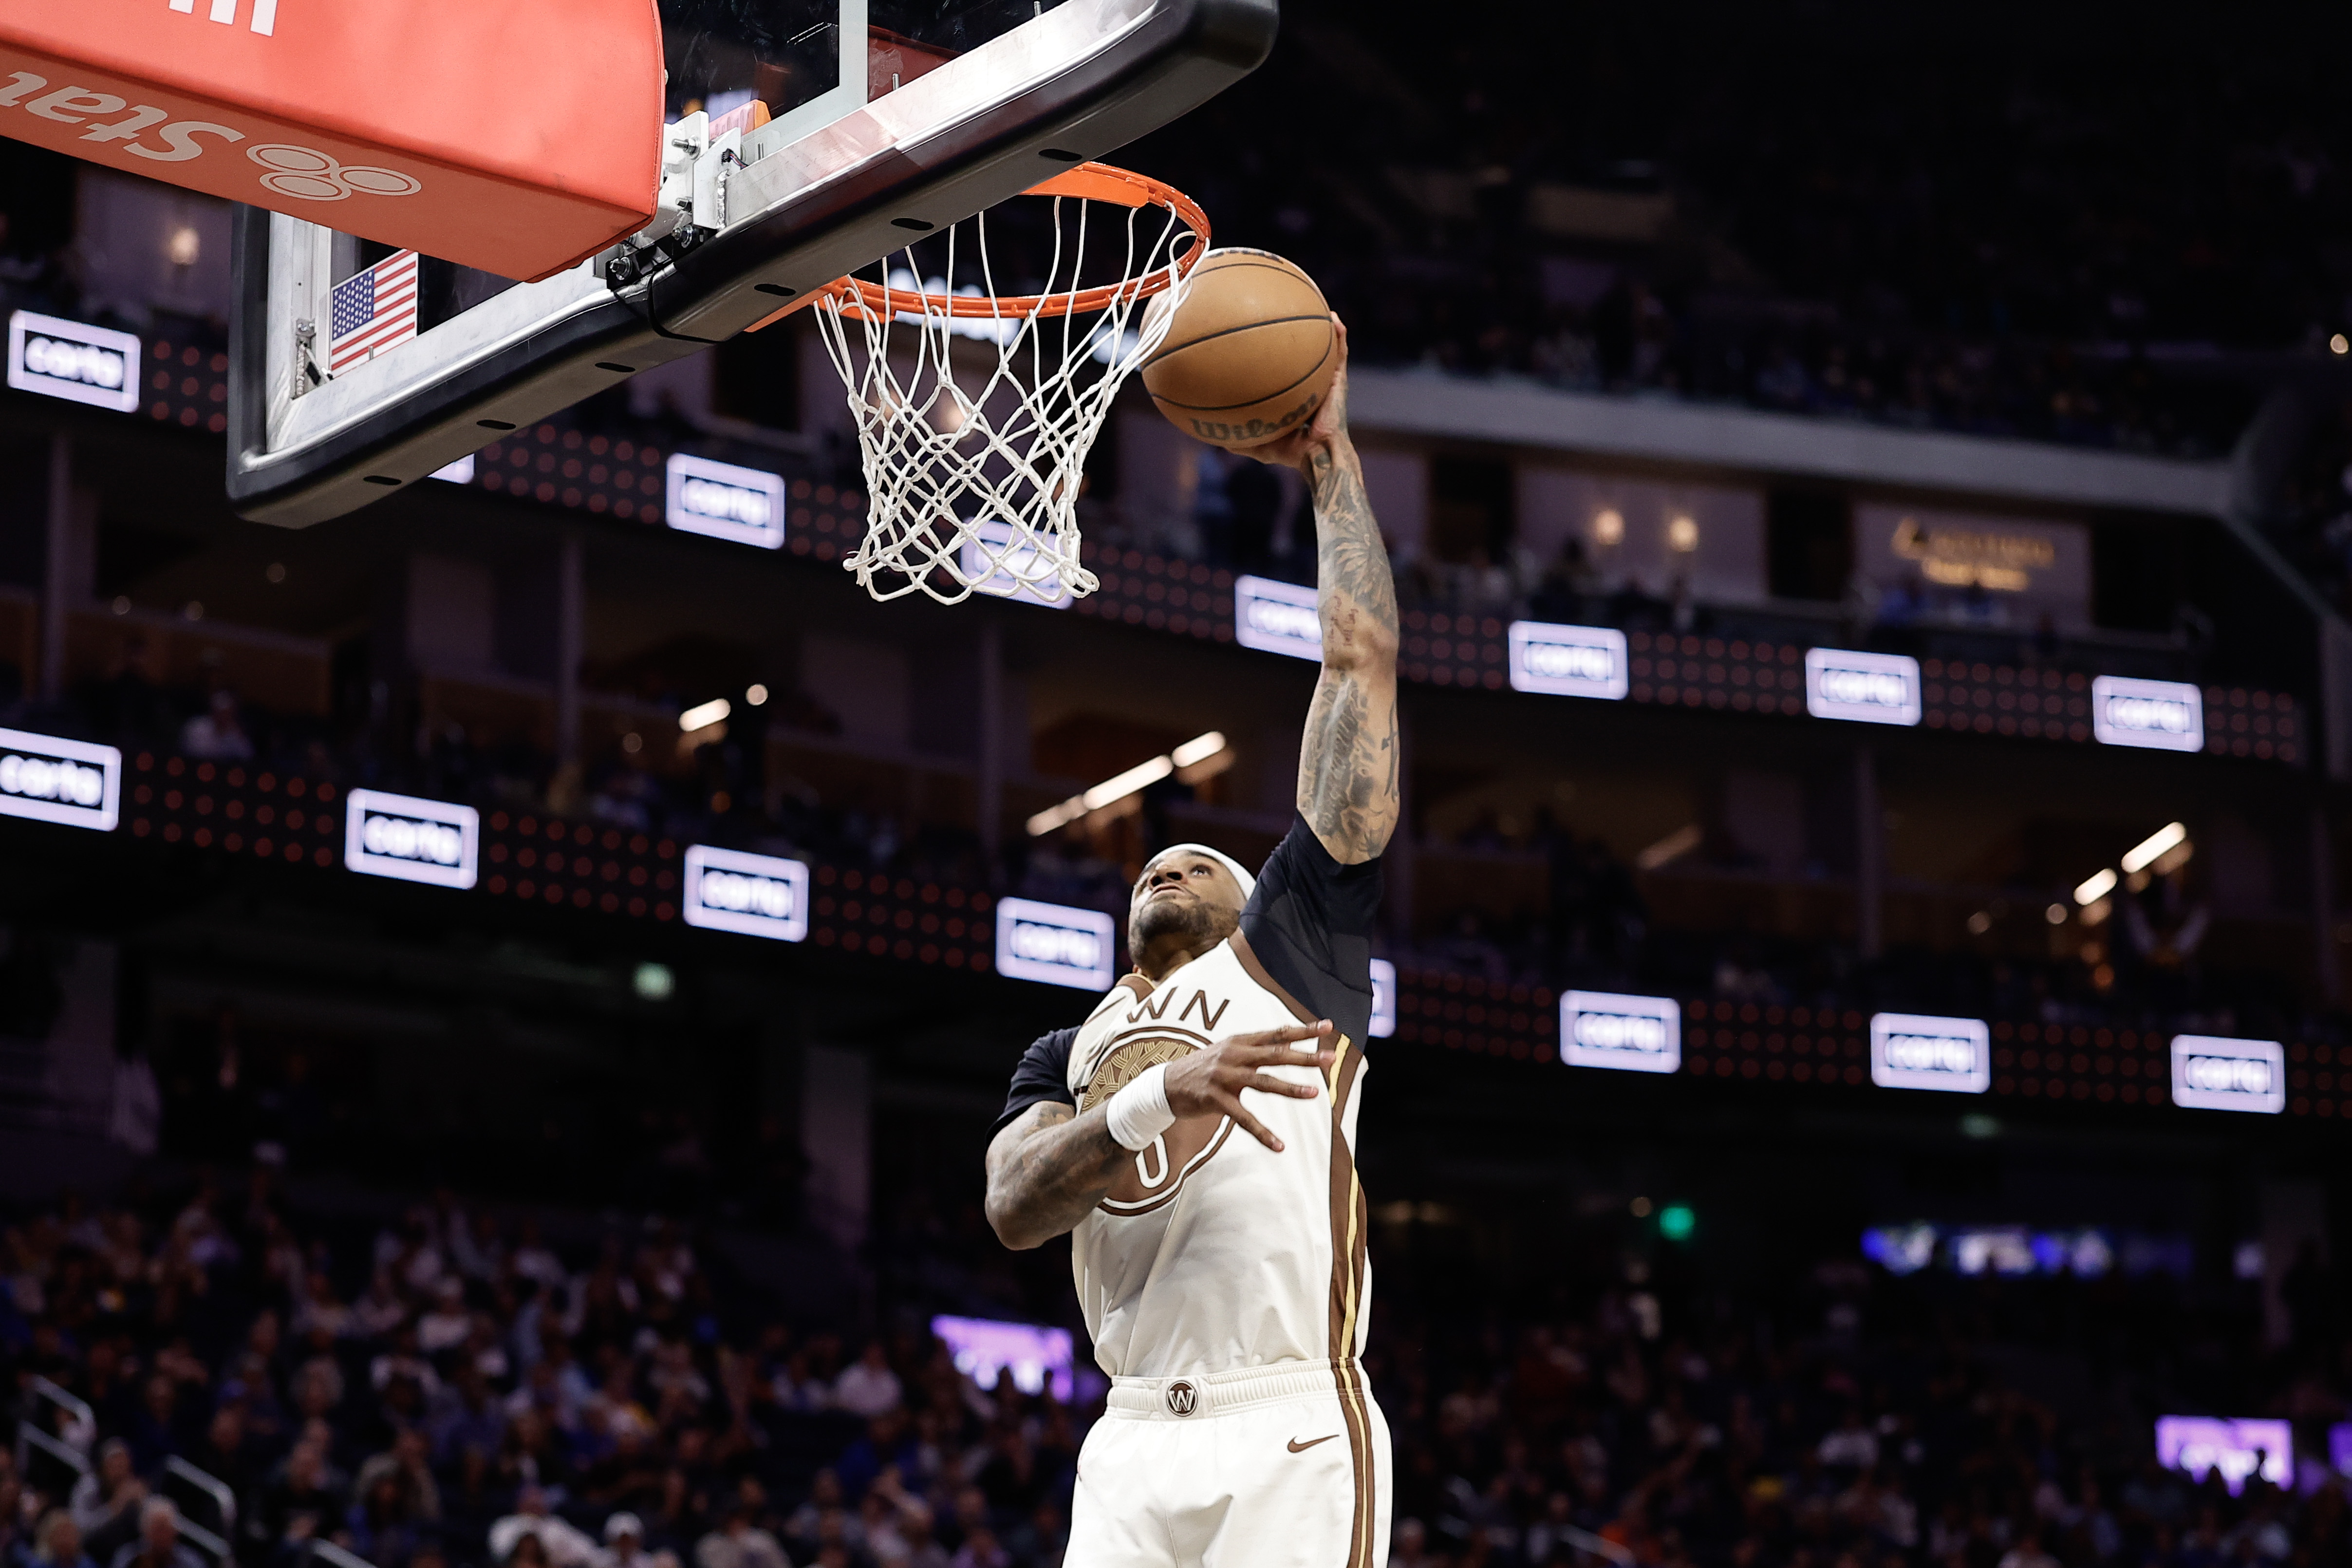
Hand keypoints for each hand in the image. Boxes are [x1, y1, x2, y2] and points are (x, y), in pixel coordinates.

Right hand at [1162, 1021, 1335, 1152]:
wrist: (1164, 1084)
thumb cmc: (1202, 1068)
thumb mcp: (1227, 1051)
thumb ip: (1253, 1048)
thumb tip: (1283, 1045)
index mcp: (1239, 1042)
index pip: (1276, 1034)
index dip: (1302, 1030)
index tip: (1327, 1027)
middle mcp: (1233, 1055)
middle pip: (1275, 1054)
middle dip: (1305, 1057)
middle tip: (1330, 1058)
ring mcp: (1224, 1077)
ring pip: (1263, 1082)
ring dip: (1290, 1088)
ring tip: (1314, 1093)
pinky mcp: (1215, 1099)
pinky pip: (1243, 1118)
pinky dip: (1262, 1133)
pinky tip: (1279, 1145)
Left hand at [1243, 315, 1349, 473]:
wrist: (1318, 456)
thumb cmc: (1292, 453)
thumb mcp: (1258, 443)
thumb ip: (1239, 438)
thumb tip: (1211, 436)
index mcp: (1296, 395)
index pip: (1286, 369)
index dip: (1277, 354)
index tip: (1264, 335)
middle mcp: (1311, 384)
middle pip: (1305, 353)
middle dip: (1300, 333)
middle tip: (1287, 310)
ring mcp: (1326, 381)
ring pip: (1325, 347)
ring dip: (1323, 325)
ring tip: (1317, 304)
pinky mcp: (1338, 381)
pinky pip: (1340, 353)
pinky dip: (1339, 336)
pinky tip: (1334, 318)